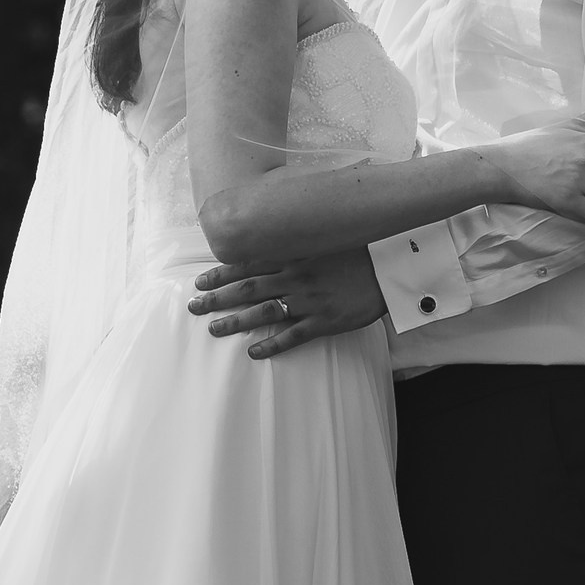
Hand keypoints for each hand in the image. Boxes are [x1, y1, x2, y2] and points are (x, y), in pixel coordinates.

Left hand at [188, 249, 386, 357]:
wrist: (390, 266)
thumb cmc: (359, 249)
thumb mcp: (326, 236)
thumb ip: (300, 239)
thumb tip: (278, 232)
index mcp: (294, 256)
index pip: (248, 264)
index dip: (221, 273)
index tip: (200, 281)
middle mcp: (296, 277)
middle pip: (247, 289)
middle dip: (217, 298)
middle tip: (193, 307)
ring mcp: (309, 300)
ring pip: (263, 312)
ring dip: (235, 322)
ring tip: (214, 330)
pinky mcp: (324, 321)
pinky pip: (292, 336)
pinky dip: (271, 345)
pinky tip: (253, 353)